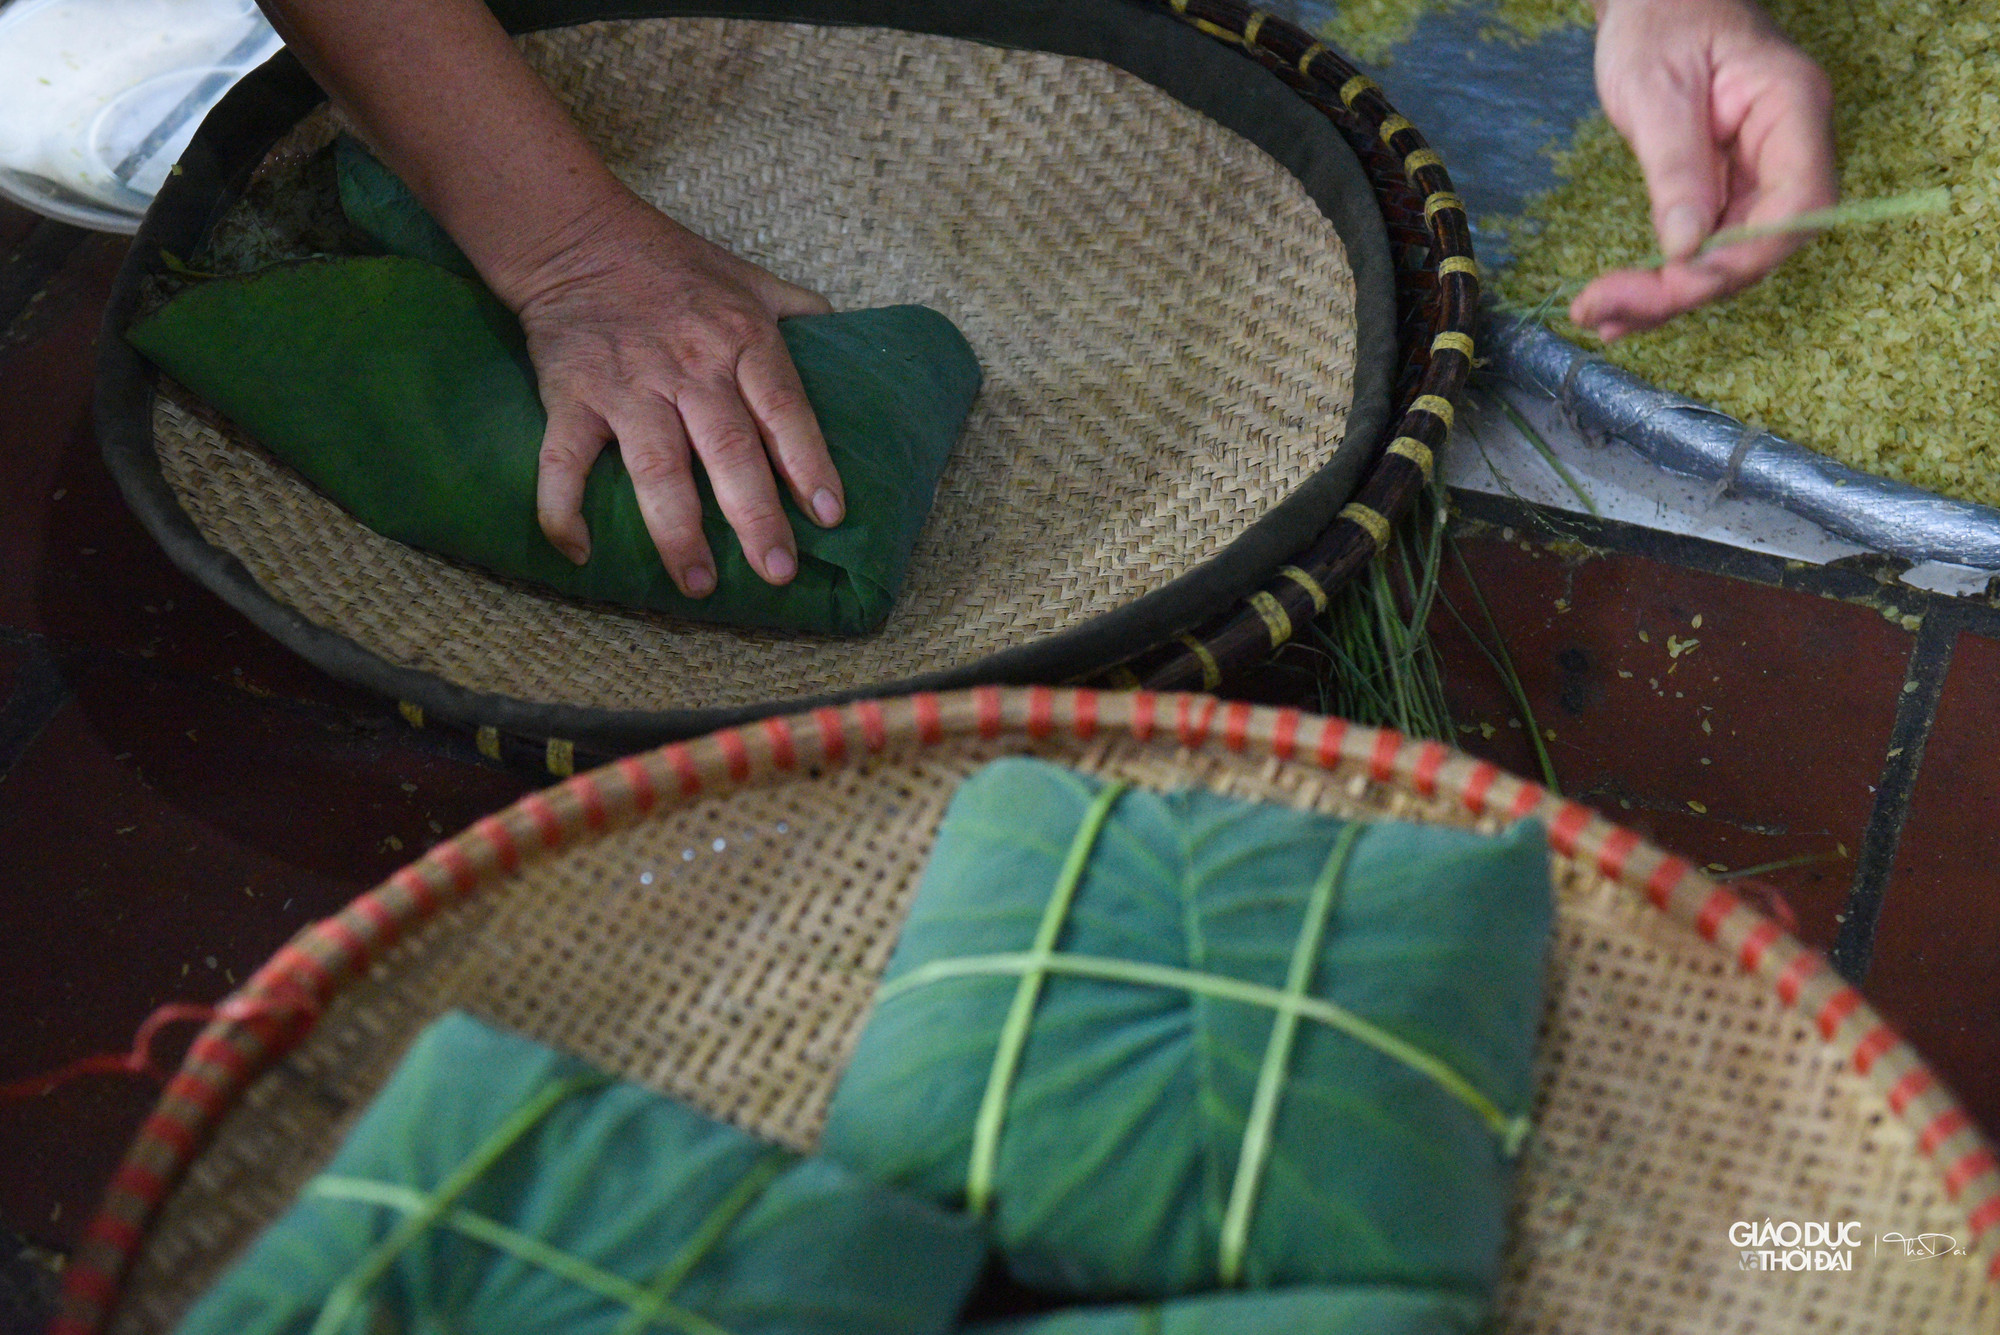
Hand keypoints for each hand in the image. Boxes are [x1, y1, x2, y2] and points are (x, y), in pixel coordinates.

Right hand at [508, 189, 842, 596]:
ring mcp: (627, 385)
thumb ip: (800, 314)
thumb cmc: (674, 266)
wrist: (577, 236)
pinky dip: (563, 509)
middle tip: (778, 571)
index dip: (808, 462)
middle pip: (729, 448)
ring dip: (676, 530)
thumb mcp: (749, 278)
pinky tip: (579, 553)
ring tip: (696, 583)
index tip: (828, 514)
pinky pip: (563, 461)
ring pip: (655, 466)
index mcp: (741, 338)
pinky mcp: (571, 396)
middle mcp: (689, 366)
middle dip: (755, 515)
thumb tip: (856, 341)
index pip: (785, 407)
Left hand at [1572, 0, 1834, 340]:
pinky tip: (1617, 310)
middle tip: (1607, 310)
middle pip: (1761, 243)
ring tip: (1596, 316)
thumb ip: (1675, 168)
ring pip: (1728, 256)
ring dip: (1665, 297)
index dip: (1742, 257)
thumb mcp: (1657, 90)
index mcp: (1792, 108)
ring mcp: (1759, 173)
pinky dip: (1661, 281)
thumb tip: (1684, 250)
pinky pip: (1702, 247)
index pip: (1798, 204)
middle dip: (1687, 288)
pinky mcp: (1725, 191)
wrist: (1653, 0)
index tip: (1676, 282)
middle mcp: (1789, 148)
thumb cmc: (1660, 20)